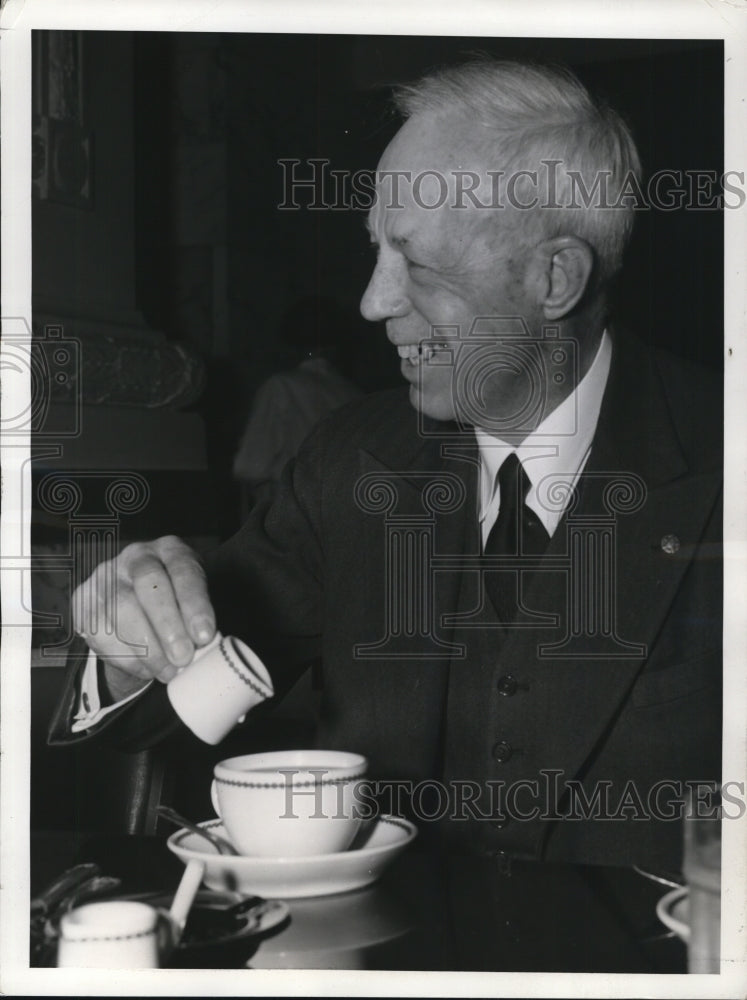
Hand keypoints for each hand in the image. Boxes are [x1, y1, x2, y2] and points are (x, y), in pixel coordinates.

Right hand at [72, 535, 216, 694]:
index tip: (204, 636)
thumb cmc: (176, 603)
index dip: (195, 604)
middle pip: (149, 584)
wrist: (137, 605)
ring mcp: (106, 575)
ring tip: (169, 671)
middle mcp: (136, 556)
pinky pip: (101, 633)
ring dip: (148, 649)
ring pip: (121, 611)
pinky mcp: (83, 600)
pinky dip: (127, 658)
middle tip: (183, 657)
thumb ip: (198, 618)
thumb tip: (203, 648)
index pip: (184, 571)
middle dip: (168, 625)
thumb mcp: (193, 601)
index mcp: (171, 550)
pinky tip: (147, 669)